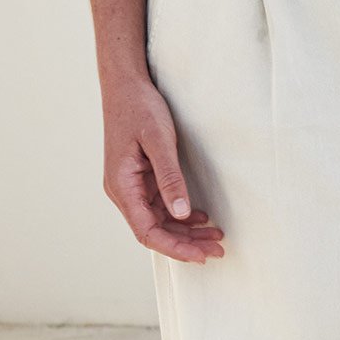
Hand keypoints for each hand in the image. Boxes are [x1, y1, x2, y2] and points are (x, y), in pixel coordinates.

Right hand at [103, 73, 225, 263]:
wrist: (125, 83)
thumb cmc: (139, 107)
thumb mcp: (158, 140)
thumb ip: (169, 177)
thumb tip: (181, 213)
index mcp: (122, 186)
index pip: (147, 232)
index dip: (174, 247)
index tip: (200, 255)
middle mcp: (124, 191)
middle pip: (155, 230)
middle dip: (185, 243)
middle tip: (217, 250)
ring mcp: (132, 185)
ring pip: (159, 219)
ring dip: (185, 230)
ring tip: (214, 237)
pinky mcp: (141, 176)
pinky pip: (160, 203)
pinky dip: (180, 212)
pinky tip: (200, 216)